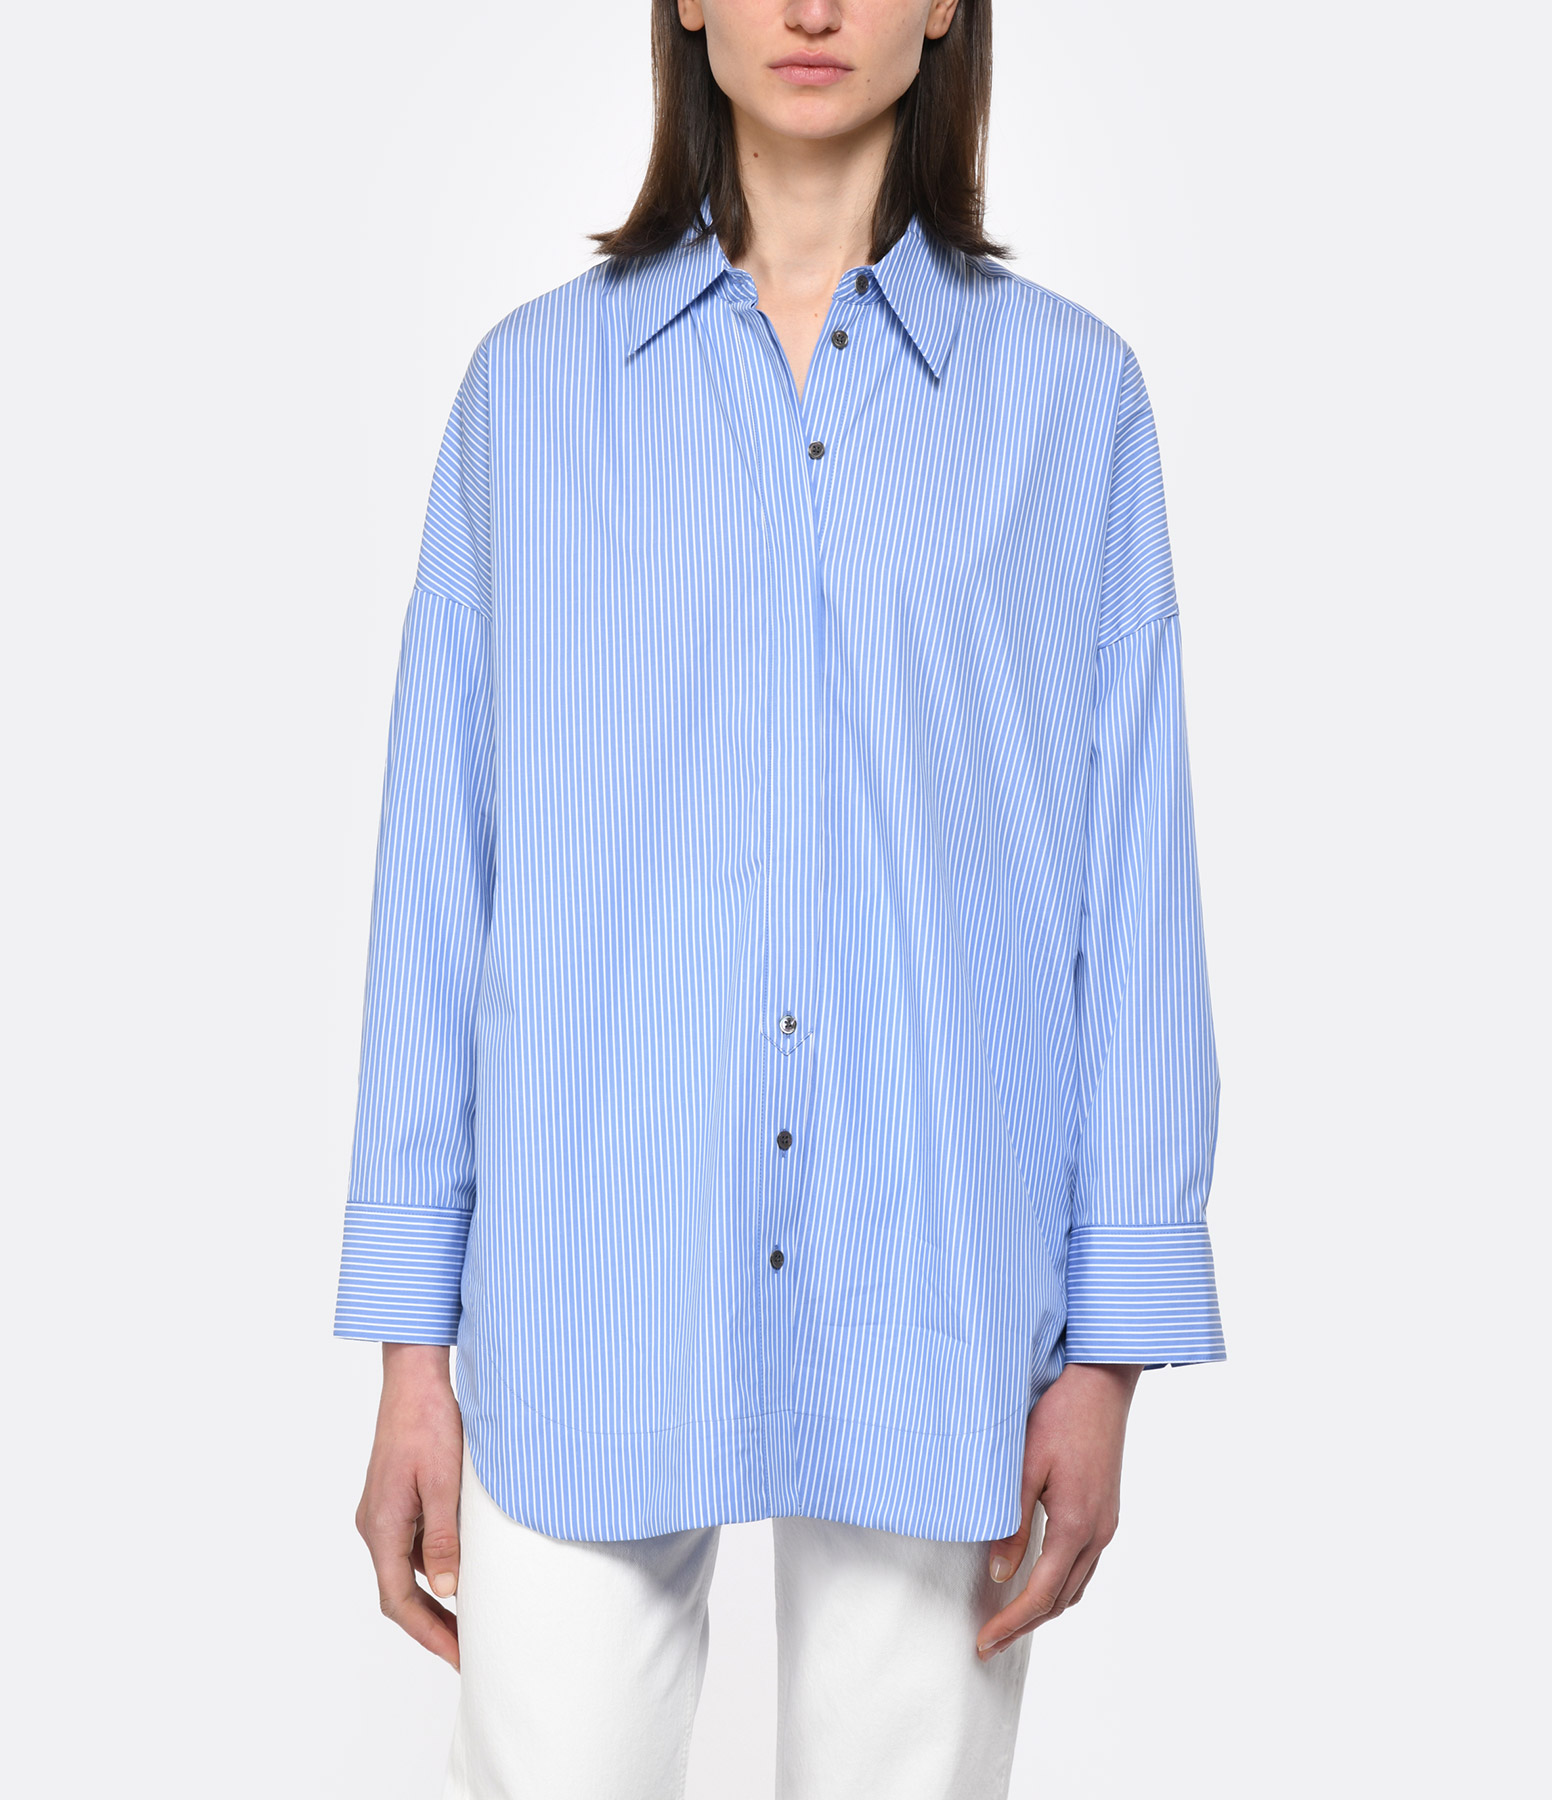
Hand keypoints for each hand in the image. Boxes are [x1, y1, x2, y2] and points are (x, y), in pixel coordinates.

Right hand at [355, 1342, 464, 1669]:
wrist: (414, 1378)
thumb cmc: (428, 1422)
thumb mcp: (444, 1483)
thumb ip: (444, 1540)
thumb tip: (448, 1592)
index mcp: (381, 1526)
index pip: (400, 1602)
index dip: (430, 1634)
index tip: (459, 1657)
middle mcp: (375, 1525)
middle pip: (400, 1592)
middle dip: (433, 1624)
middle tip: (469, 1649)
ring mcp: (383, 1512)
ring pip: (408, 1569)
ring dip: (437, 1594)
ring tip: (475, 1614)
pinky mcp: (394, 1498)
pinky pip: (413, 1544)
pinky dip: (436, 1564)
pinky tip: (465, 1566)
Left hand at [976, 1361, 1141, 1659]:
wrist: (1102, 1383)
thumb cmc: (1060, 1416)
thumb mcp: (1025, 1466)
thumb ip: (1012, 1522)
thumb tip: (999, 1573)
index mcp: (1076, 1526)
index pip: (1040, 1594)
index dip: (1010, 1623)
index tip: (983, 1641)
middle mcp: (1098, 1533)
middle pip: (1061, 1600)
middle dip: (1024, 1625)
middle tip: (989, 1641)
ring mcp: (1107, 1524)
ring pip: (1076, 1587)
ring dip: (1044, 1609)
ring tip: (1009, 1620)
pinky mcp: (1106, 1512)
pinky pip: (1084, 1566)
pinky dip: (1060, 1585)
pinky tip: (1039, 1580)